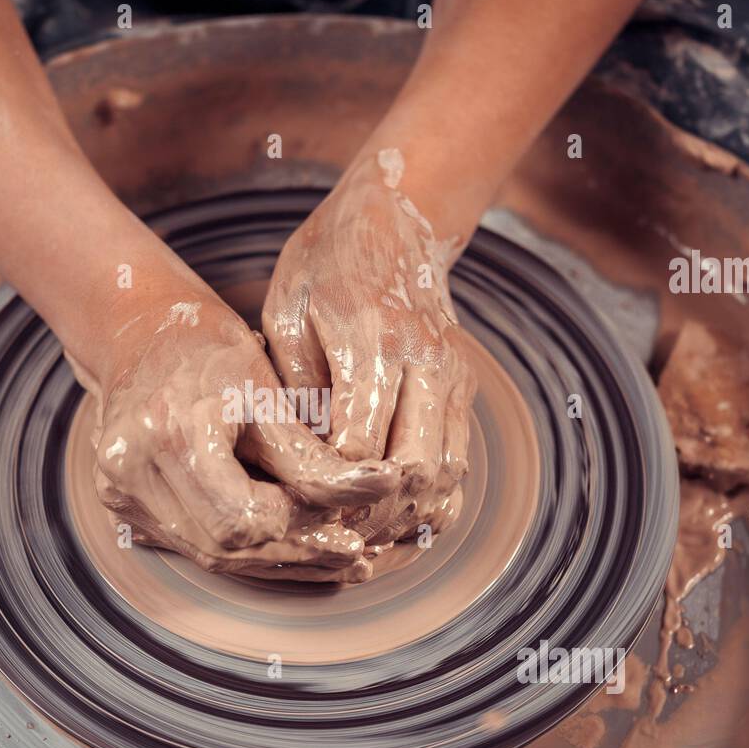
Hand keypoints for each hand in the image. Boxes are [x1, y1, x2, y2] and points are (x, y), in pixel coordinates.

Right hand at [78, 291, 400, 580]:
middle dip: (294, 550)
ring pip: (210, 557)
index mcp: (169, 435)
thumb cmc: (213, 355)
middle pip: (224, 547)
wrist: (145, 339)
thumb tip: (379, 489)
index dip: (302, 525)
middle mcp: (131, 472)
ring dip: (276, 561)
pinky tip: (292, 550)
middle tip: (353, 551)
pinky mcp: (124, 510)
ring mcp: (119, 496)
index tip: (348, 520)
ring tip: (333, 557)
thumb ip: (314, 456)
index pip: (244, 516)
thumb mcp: (268, 396)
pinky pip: (194, 547)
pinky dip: (246, 553)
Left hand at [262, 150, 475, 546]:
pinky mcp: (462, 385)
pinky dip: (431, 497)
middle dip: (370, 513)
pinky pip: (460, 461)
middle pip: (411, 472)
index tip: (295, 507)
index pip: (358, 448)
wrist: (393, 215)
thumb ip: (294, 385)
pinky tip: (396, 514)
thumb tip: (300, 461)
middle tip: (329, 530)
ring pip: (446, 475)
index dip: (327, 491)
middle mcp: (424, 360)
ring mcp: (451, 374)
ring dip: (406, 512)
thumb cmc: (322, 263)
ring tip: (361, 532)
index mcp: (372, 340)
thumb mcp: (285, 311)